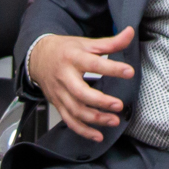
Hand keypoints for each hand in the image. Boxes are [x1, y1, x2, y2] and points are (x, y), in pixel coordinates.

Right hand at [28, 27, 135, 142]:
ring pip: (76, 110)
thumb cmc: (65, 50)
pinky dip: (83, 131)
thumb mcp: (86, 43)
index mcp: (73, 58)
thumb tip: (130, 32)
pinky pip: (69, 121)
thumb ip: (110, 42)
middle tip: (118, 105)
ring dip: (95, 119)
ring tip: (114, 120)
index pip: (93, 64)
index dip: (112, 68)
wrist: (38, 57)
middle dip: (100, 102)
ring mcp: (60, 93)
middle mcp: (65, 77)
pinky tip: (98, 135)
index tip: (129, 72)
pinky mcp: (58, 104)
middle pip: (81, 93)